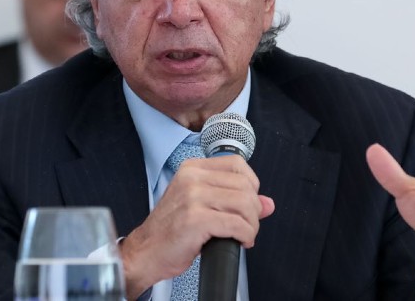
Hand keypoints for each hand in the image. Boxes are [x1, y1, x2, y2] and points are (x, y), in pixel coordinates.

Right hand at [119, 155, 274, 299]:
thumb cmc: (171, 230)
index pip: (237, 164)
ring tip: (243, 235)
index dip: (251, 184)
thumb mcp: (201, 206)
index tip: (248, 203)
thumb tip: (268, 203)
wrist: (146, 251)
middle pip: (245, 186)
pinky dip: (245, 236)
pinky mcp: (196, 219)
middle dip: (253, 210)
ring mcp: (193, 197)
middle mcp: (192, 178)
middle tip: (246, 225)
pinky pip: (237, 224)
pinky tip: (239, 241)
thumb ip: (234, 200)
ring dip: (251, 225)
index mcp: (192, 168)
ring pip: (245, 204)